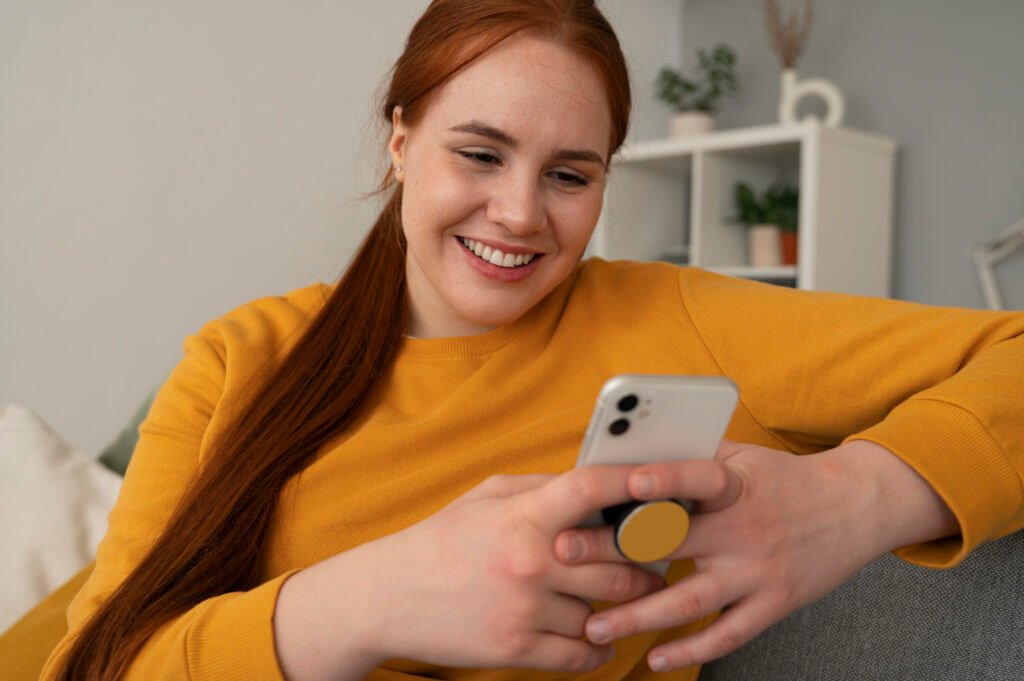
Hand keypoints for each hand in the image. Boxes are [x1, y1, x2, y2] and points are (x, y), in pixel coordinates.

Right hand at [275, 467, 666, 680]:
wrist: (387, 598)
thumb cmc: (441, 540)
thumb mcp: (486, 497)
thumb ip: (541, 489)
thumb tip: (596, 485)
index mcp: (523, 516)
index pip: (592, 489)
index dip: (636, 481)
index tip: (668, 479)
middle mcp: (531, 561)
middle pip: (621, 562)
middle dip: (647, 563)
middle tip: (657, 559)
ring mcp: (526, 609)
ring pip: (605, 612)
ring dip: (617, 607)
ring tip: (618, 596)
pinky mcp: (517, 649)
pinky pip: (583, 655)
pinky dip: (595, 649)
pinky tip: (592, 636)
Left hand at [553, 439, 957, 672]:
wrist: (857, 505)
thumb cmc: (782, 477)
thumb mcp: (740, 454)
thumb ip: (690, 457)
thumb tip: (624, 455)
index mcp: (734, 485)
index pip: (693, 480)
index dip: (659, 481)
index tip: (617, 485)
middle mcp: (745, 529)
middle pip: (672, 542)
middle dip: (614, 550)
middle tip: (564, 556)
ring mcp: (760, 571)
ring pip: (690, 600)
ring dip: (639, 616)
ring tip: (595, 626)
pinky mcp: (775, 603)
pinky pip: (727, 635)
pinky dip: (690, 649)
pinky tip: (655, 658)